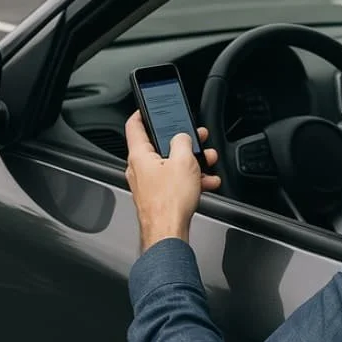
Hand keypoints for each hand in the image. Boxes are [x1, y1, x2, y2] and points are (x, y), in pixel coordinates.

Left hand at [125, 110, 220, 252]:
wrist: (168, 234)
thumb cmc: (169, 202)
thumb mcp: (183, 161)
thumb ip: (182, 142)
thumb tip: (182, 138)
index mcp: (139, 155)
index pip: (134, 126)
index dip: (142, 113)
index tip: (149, 107)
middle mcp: (140, 169)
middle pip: (159, 146)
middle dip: (181, 141)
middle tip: (195, 136)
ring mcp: (148, 184)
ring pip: (170, 165)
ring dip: (190, 162)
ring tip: (207, 162)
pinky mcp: (158, 197)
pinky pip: (174, 181)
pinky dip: (190, 179)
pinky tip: (206, 182)